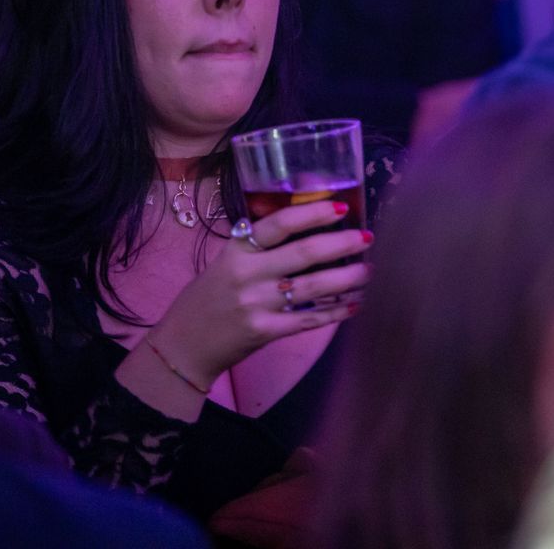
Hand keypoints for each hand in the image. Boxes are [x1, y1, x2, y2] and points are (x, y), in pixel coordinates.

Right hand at [149, 200, 371, 387]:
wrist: (184, 346)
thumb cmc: (209, 298)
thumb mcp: (225, 262)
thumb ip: (258, 246)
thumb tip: (307, 225)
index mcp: (236, 250)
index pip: (277, 224)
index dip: (311, 213)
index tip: (340, 207)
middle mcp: (246, 274)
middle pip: (303, 253)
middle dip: (341, 243)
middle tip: (367, 237)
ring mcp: (256, 304)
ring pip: (313, 286)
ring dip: (347, 278)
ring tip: (369, 270)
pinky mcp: (264, 331)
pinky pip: (308, 319)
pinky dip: (335, 312)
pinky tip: (356, 304)